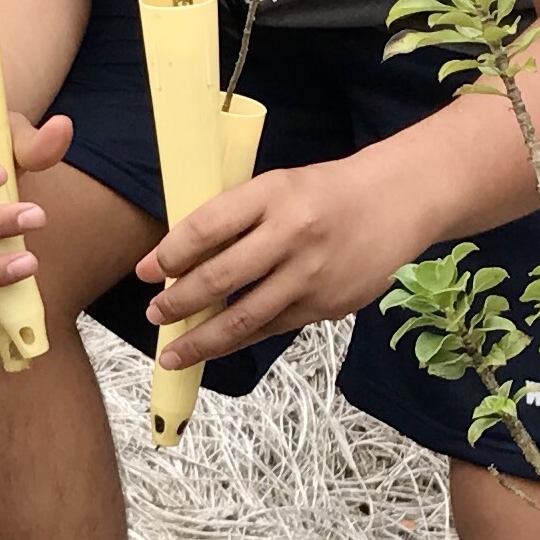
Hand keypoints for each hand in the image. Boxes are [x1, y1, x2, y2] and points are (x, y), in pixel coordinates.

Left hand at [140, 158, 425, 366]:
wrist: (396, 203)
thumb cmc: (325, 193)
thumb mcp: (277, 187)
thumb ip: (235, 218)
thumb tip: (178, 256)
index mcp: (272, 195)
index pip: (206, 227)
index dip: (168, 253)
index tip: (144, 270)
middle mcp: (291, 235)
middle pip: (218, 279)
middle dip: (177, 302)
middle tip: (154, 313)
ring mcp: (310, 275)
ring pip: (242, 318)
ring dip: (200, 339)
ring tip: (172, 352)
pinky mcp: (325, 306)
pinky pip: (270, 328)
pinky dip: (238, 339)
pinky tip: (215, 347)